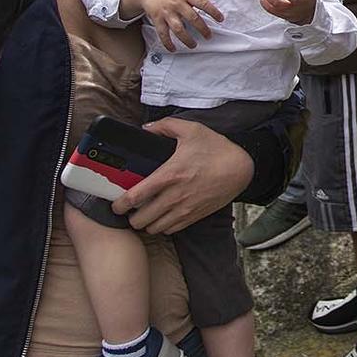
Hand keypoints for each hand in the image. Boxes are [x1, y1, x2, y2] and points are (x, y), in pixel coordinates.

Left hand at [111, 118, 253, 235]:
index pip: (136, 196)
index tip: (115, 204)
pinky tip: (162, 217)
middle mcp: (175, 195)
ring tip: (144, 215)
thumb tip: (145, 128)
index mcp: (170, 174)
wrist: (242, 168)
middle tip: (129, 210)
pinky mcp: (195, 215)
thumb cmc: (217, 149)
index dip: (119, 204)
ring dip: (146, 224)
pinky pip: (171, 229)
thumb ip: (165, 126)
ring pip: (155, 228)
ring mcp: (186, 208)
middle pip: (141, 219)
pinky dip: (163, 226)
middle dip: (131, 217)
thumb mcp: (192, 130)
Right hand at [131, 0, 223, 49]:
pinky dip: (168, 43)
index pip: (203, 3)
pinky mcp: (157, 19)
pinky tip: (173, 49)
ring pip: (178, 28)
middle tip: (209, 36)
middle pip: (192, 18)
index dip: (213, 11)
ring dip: (186, 39)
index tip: (221, 19)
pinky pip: (163, 33)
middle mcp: (177, 4)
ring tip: (193, 45)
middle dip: (202, 29)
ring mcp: (167, 12)